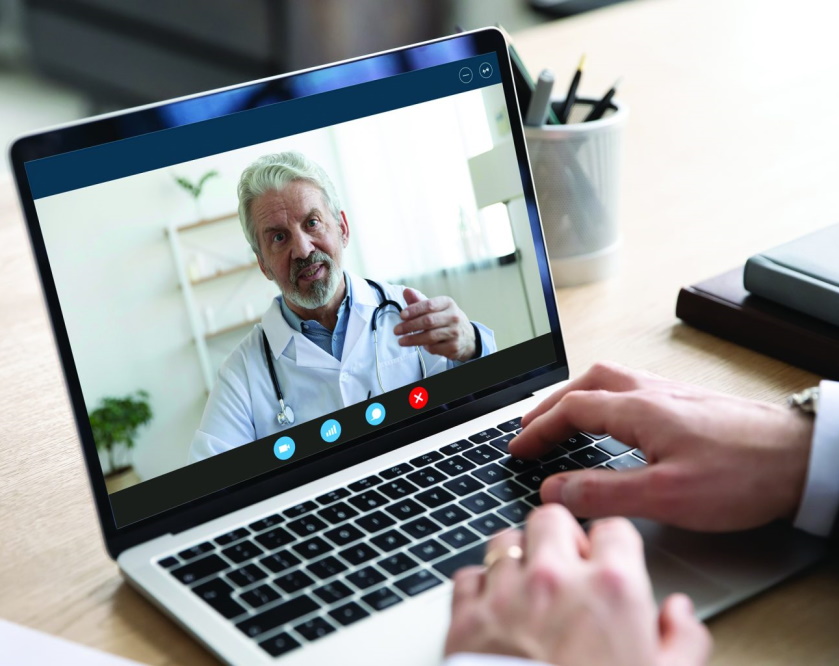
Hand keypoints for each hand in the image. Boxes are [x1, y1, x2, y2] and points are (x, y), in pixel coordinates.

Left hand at [393, 288, 475, 361]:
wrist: (467, 337)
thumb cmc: (446, 319)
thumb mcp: (435, 308)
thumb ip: (419, 301)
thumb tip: (406, 291)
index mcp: (447, 303)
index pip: (429, 305)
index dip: (414, 310)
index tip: (401, 315)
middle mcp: (453, 316)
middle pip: (428, 321)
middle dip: (409, 326)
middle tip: (396, 330)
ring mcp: (455, 332)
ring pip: (430, 336)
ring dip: (413, 339)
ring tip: (401, 341)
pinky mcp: (454, 346)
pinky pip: (434, 348)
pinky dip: (425, 347)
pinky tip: (421, 345)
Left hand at [445, 505, 710, 665]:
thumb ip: (684, 642)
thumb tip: (680, 613)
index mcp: (612, 589)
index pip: (614, 529)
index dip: (613, 546)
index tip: (610, 562)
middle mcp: (556, 578)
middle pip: (552, 518)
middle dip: (560, 538)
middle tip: (567, 569)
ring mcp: (506, 594)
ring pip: (506, 541)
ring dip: (518, 559)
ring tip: (529, 590)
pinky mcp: (467, 617)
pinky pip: (469, 577)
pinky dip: (480, 589)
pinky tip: (495, 613)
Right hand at [510, 362, 813, 530]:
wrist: (803, 457)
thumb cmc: (743, 474)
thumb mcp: (666, 495)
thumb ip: (604, 492)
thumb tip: (555, 490)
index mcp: (638, 409)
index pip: (571, 409)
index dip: (538, 429)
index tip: (518, 449)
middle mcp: (651, 391)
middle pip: (586, 383)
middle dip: (551, 404)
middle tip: (530, 426)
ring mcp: (672, 393)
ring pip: (610, 380)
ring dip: (577, 396)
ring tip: (562, 418)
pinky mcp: (689, 403)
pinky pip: (631, 388)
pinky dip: (605, 398)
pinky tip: (614, 419)